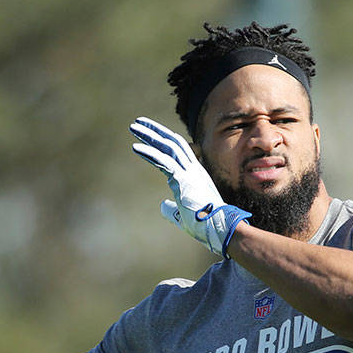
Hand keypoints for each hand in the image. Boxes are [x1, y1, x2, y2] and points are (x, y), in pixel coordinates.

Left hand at [130, 116, 250, 257]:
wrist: (219, 228)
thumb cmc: (204, 224)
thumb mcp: (183, 214)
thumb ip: (171, 208)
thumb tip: (162, 205)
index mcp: (195, 176)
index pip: (178, 151)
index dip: (163, 141)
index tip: (150, 134)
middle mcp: (193, 170)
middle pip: (173, 143)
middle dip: (155, 131)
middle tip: (138, 123)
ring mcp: (190, 173)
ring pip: (168, 147)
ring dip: (150, 136)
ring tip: (133, 127)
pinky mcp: (183, 179)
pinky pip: (164, 161)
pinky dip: (149, 152)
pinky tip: (135, 147)